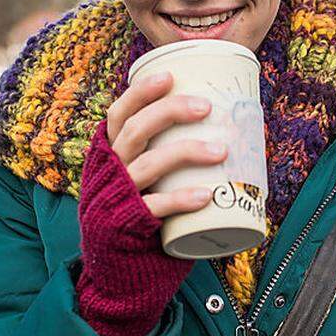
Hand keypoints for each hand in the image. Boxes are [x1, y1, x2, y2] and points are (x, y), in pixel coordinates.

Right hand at [105, 70, 227, 217]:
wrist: (120, 259)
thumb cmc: (144, 204)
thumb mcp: (144, 171)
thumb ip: (166, 148)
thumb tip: (225, 123)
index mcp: (112, 150)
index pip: (119, 114)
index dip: (139, 93)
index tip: (169, 76)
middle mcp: (110, 169)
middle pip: (136, 131)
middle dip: (170, 112)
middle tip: (206, 106)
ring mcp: (117, 195)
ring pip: (149, 165)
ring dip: (186, 152)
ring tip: (222, 150)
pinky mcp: (127, 223)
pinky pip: (155, 207)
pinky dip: (181, 199)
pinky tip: (206, 195)